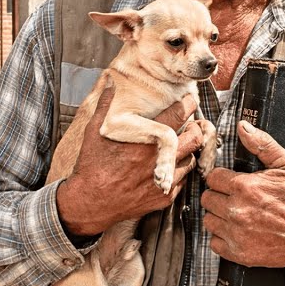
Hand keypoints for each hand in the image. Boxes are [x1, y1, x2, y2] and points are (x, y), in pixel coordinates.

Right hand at [56, 84, 207, 236]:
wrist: (89, 203)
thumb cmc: (91, 167)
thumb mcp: (93, 131)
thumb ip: (105, 104)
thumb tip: (110, 82)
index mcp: (144, 140)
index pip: (179, 115)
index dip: (187, 104)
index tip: (188, 101)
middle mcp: (157, 159)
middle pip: (194, 138)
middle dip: (194, 128)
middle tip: (187, 126)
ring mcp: (163, 180)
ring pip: (191, 159)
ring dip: (186, 151)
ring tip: (175, 147)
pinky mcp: (164, 197)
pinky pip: (183, 180)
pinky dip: (178, 171)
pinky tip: (166, 167)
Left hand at [201, 120, 284, 269]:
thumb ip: (262, 144)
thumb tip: (242, 126)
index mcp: (245, 187)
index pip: (212, 178)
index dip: (221, 178)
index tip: (231, 181)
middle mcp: (237, 211)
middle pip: (207, 199)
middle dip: (219, 196)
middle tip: (235, 197)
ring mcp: (237, 235)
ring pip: (208, 221)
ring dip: (219, 216)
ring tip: (237, 213)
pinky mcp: (240, 254)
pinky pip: (215, 243)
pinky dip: (223, 238)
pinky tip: (237, 231)